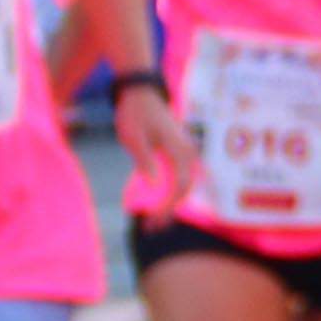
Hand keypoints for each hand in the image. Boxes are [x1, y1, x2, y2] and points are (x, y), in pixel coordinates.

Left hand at [115, 84, 198, 224]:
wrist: (141, 93)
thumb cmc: (136, 113)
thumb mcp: (133, 137)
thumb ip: (145, 161)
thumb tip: (155, 184)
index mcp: (178, 150)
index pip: (180, 186)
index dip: (167, 206)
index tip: (152, 219)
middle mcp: (187, 153)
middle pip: (185, 189)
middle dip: (169, 211)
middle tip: (151, 227)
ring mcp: (185, 152)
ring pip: (183, 185)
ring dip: (170, 204)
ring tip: (153, 220)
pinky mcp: (178, 153)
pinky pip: (178, 177)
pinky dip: (168, 192)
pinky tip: (155, 202)